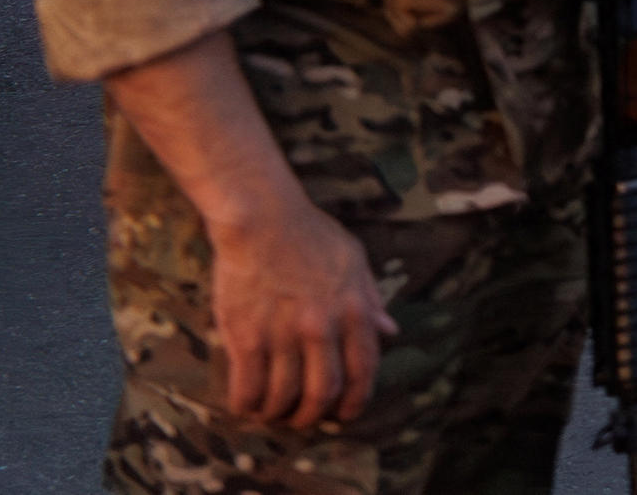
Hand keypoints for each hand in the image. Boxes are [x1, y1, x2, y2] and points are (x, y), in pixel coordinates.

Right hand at [216, 182, 395, 427]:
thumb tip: (391, 331)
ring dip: (276, 413)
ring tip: (271, 412)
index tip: (346, 414)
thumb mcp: (354, 261)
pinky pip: (248, 386)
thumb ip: (371, 299)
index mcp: (353, 309)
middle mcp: (322, 326)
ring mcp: (283, 333)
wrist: (262, 218)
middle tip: (302, 419)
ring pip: (283, 395)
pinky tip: (245, 403)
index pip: (364, 368)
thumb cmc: (310, 235)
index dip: (356, 399)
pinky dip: (246, 404)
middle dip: (312, 414)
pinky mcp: (246, 336)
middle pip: (323, 391)